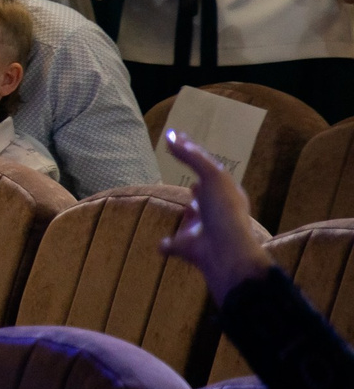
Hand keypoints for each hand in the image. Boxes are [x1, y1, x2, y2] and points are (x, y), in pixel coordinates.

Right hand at [159, 128, 270, 300]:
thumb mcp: (211, 176)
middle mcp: (218, 211)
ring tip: (186, 210)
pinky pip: (175, 245)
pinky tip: (162, 245)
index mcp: (227, 193)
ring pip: (196, 221)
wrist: (225, 253)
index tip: (177, 138)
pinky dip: (168, 245)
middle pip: (208, 196)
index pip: (209, 167)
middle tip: (193, 182)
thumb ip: (191, 156)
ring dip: (190, 216)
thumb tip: (170, 135)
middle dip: (201, 189)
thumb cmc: (223, 212)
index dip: (193, 152)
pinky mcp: (190, 249)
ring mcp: (204, 231)